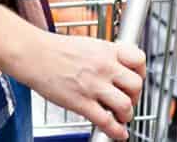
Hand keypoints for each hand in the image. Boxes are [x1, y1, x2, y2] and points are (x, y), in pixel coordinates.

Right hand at [12, 30, 145, 140]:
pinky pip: (106, 121)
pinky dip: (116, 131)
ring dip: (127, 115)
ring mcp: (93, 85)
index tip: (137, 79)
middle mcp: (104, 67)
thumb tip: (117, 68)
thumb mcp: (88, 44)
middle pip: (136, 85)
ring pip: (125, 105)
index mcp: (106, 50)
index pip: (139, 59)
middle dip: (136, 97)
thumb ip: (105, 55)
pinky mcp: (81, 102)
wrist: (34, 54)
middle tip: (129, 100)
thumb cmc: (56, 49)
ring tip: (121, 116)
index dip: (141, 72)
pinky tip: (118, 133)